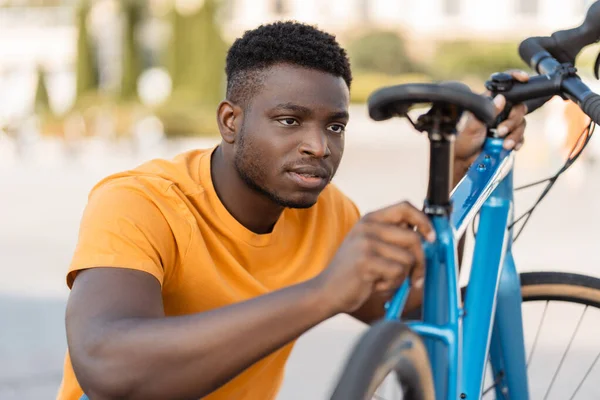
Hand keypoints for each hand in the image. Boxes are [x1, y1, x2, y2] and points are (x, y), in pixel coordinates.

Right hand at [313, 201, 434, 313]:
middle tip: (417, 278)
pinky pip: (397, 272)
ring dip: (402, 277)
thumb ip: (392, 237)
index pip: (405, 207)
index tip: (431, 238)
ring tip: (384, 280)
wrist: (327, 291)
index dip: (423, 221)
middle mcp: (368, 226)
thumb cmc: (354, 272)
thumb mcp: (369, 245)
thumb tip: (426, 237)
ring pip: (408, 259)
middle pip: (413, 238)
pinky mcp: (366, 261)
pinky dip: (392, 285)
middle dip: (421, 262)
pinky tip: (376, 286)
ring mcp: (366, 242)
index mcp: (370, 219)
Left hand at [454, 70, 529, 166]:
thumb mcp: (473, 125)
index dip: (515, 79)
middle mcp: (499, 111)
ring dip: (515, 134)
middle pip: (518, 108)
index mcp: (489, 103)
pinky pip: (521, 136)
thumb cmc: (463, 140)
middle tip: (500, 132)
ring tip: (504, 144)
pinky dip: (518, 142)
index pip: (505, 86)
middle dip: (512, 121)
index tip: (524, 79)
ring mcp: (505, 124)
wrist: (465, 160)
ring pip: (521, 123)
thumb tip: (500, 99)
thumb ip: (486, 112)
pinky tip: (510, 147)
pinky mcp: (509, 136)